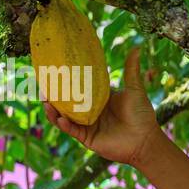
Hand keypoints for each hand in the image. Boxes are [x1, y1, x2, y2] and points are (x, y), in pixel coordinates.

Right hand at [42, 47, 162, 168]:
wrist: (145, 140)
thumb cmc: (142, 115)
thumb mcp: (134, 89)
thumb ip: (131, 70)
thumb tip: (137, 48)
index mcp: (99, 99)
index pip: (78, 88)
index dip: (66, 81)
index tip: (53, 71)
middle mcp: (90, 111)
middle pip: (67, 103)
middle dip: (54, 96)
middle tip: (42, 85)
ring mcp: (87, 125)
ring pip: (65, 117)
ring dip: (53, 110)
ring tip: (45, 101)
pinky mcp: (87, 138)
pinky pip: (72, 131)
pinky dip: (64, 125)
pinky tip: (59, 118)